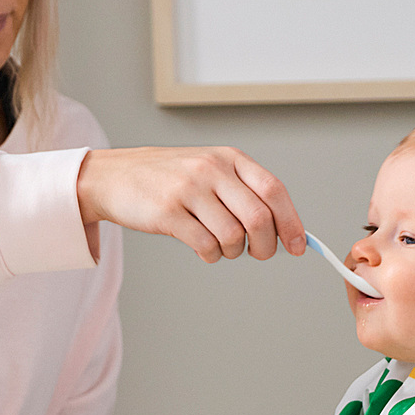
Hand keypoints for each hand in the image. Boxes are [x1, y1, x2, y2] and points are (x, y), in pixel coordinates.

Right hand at [76, 147, 306, 263]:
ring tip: (221, 247)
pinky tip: (204, 248)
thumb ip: (244, 192)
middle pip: (258, 218)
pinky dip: (211, 255)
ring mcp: (189, 190)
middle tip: (258, 253)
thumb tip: (283, 228)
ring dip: (234, 253)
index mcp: (229, 158)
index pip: (274, 190)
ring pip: (233, 237)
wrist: (115, 177)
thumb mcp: (210, 170)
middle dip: (266, 246)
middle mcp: (212, 170)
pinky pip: (206, 246)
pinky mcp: (168, 213)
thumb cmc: (169, 179)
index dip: (291, 222)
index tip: (299, 246)